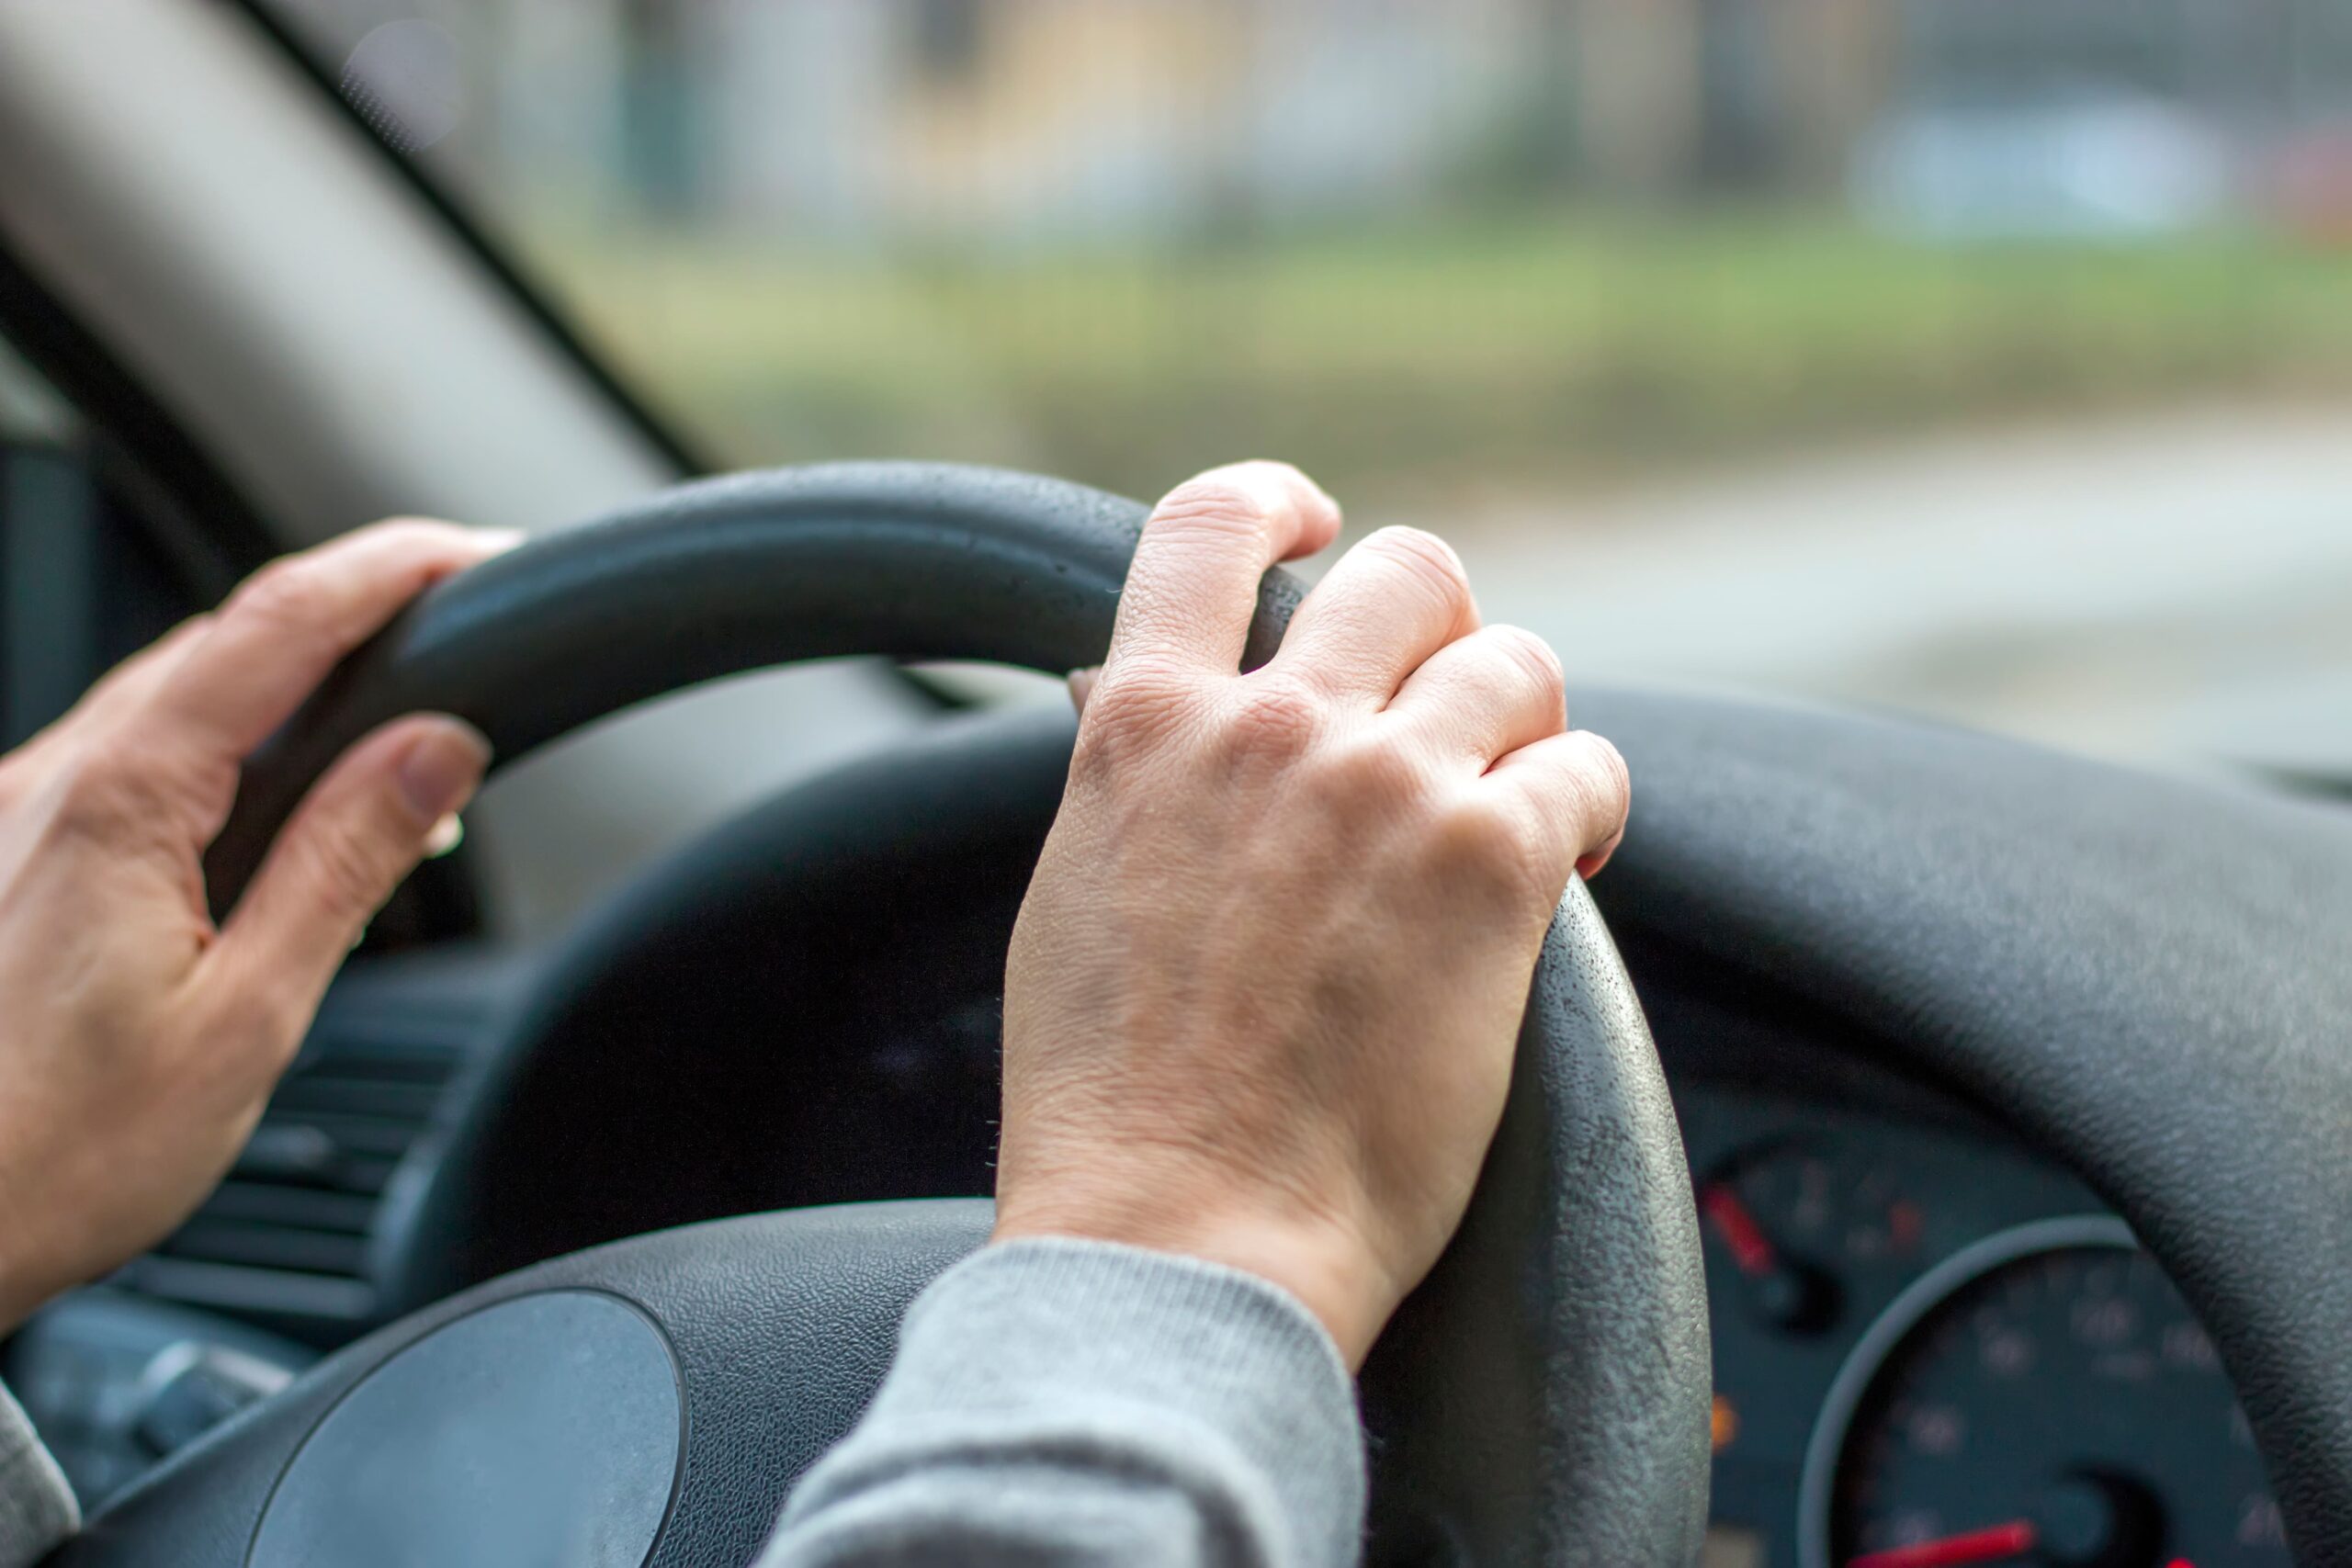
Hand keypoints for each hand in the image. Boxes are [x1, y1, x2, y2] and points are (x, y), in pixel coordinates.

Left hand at [0, 521, 514, 1328]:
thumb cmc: (47, 1158)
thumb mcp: (244, 1019)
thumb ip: (343, 864)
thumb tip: (439, 751)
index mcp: (119, 803)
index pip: (276, 625)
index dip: (388, 568)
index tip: (473, 552)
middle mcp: (46, 782)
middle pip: (222, 642)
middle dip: (352, 620)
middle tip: (460, 646)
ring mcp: (10, 814)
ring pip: (170, 699)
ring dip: (287, 693)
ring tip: (390, 748)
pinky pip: (124, 762)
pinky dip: (221, 754)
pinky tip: (265, 819)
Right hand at [994, 462, 1628, 1366]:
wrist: (1182, 1233)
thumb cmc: (1112, 1106)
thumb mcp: (1073, 897)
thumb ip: (1123, 778)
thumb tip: (1123, 697)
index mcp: (1147, 725)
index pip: (1206, 531)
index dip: (1273, 503)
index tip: (1313, 523)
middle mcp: (1271, 728)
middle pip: (1404, 576)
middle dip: (1441, 629)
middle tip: (1444, 708)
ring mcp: (1385, 787)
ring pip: (1515, 660)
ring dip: (1525, 720)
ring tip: (1518, 798)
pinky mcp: (1491, 867)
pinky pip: (1586, 769)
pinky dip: (1587, 804)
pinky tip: (1569, 860)